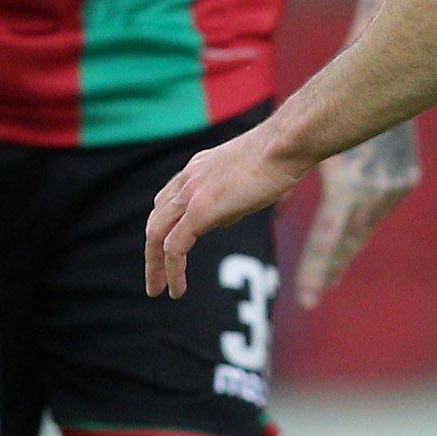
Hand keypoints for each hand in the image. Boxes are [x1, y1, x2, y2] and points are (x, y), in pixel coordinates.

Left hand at [145, 121, 310, 297]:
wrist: (285, 145)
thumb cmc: (278, 158)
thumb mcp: (246, 179)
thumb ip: (229, 198)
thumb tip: (222, 219)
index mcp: (197, 169)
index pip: (167, 201)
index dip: (162, 227)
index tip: (165, 250)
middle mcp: (187, 179)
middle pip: (156, 220)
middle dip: (152, 252)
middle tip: (154, 279)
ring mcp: (191, 193)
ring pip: (157, 235)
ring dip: (155, 266)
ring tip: (159, 290)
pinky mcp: (200, 209)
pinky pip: (175, 246)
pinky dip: (172, 270)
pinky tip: (177, 290)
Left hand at [293, 121, 419, 307]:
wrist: (389, 80)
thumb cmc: (341, 107)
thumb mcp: (318, 142)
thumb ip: (295, 173)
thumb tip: (278, 207)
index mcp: (352, 184)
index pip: (331, 236)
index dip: (318, 266)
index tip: (308, 299)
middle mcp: (376, 191)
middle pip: (347, 240)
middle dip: (328, 268)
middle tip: (310, 298)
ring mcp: (394, 187)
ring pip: (361, 228)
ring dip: (342, 252)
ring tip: (324, 282)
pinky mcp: (406, 180)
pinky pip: (374, 211)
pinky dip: (358, 228)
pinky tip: (346, 245)